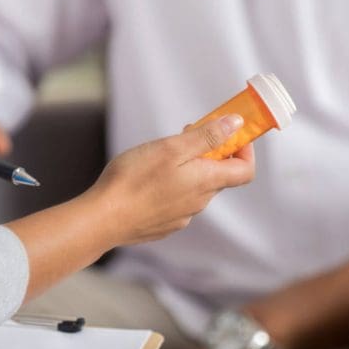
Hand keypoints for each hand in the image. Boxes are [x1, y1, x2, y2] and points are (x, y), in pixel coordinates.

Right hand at [87, 114, 254, 245]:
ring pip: (196, 188)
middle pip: (218, 175)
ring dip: (188, 169)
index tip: (230, 133)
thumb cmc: (134, 179)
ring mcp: (182, 216)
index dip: (244, 150)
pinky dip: (172, 186)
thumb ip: (207, 136)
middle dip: (209, 152)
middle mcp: (199, 203)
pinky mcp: (164, 224)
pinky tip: (147, 180)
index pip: (245, 170)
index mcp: (206, 182)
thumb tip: (236, 124)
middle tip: (185, 134)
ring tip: (159, 156)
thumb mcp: (172, 147)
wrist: (103, 219)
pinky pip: (177, 201)